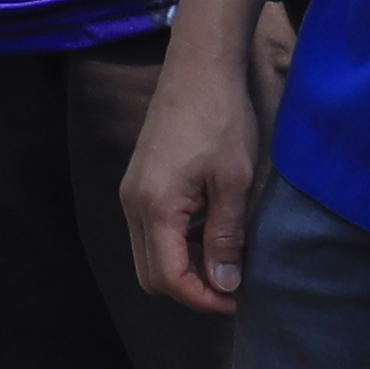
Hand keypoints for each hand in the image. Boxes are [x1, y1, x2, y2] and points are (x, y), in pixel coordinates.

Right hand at [117, 33, 264, 314]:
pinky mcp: (140, 184)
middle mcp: (133, 204)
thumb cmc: (220, 119)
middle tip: (232, 284)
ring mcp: (132, 194)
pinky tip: (212, 230)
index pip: (168, 279)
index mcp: (154, 207)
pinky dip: (180, 244)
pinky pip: (152, 232)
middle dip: (191, 289)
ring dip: (186, 266)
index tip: (237, 299)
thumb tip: (225, 284)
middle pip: (151, 275)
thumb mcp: (234, 182)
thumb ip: (227, 238)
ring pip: (150, 255)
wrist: (199, 69)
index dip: (203, 299)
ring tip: (228, 256)